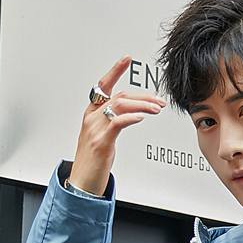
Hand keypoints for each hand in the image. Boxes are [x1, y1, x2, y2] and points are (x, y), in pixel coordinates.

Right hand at [68, 55, 166, 195]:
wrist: (82, 183)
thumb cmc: (93, 162)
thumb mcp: (103, 137)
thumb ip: (113, 123)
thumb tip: (130, 115)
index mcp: (91, 114)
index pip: (104, 86)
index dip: (115, 71)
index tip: (126, 59)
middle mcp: (92, 118)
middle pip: (119, 96)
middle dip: (142, 96)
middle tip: (159, 101)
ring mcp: (95, 129)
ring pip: (120, 106)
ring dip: (142, 105)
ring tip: (157, 109)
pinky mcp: (101, 142)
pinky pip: (116, 123)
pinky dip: (131, 117)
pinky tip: (141, 117)